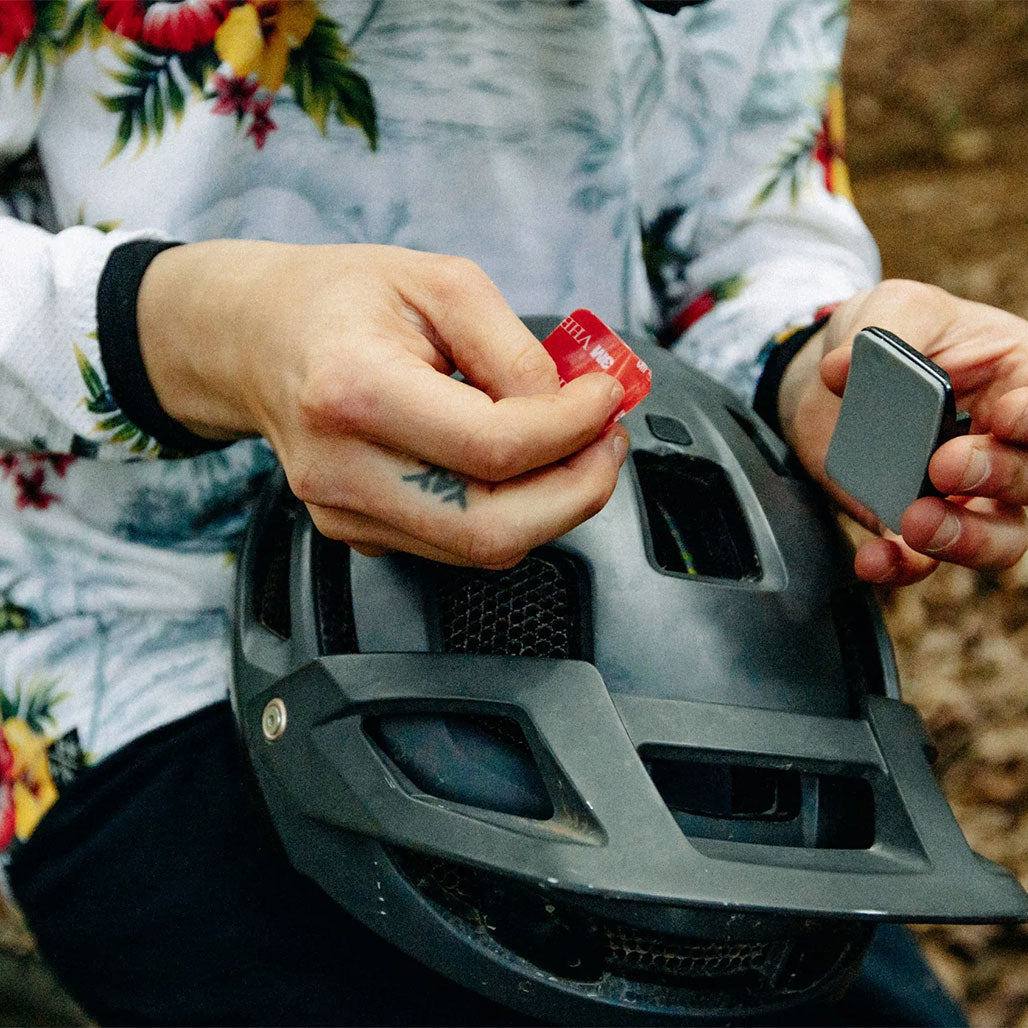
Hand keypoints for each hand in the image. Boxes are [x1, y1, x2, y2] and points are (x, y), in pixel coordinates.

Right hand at [137, 241, 628, 567]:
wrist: (260, 339)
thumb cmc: (341, 301)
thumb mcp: (441, 285)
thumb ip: (515, 350)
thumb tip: (573, 408)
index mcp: (354, 391)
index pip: (493, 448)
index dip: (572, 428)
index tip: (605, 397)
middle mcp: (342, 470)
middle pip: (493, 531)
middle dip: (578, 491)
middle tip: (608, 442)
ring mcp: (345, 514)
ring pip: (483, 548)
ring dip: (551, 504)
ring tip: (571, 444)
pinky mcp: (356, 534)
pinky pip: (458, 544)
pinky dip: (508, 510)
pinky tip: (516, 464)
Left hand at [779, 279, 1027, 585]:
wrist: (837, 380)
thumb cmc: (887, 336)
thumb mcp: (888, 309)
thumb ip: (881, 328)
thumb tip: (842, 370)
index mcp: (1020, 381)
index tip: (1010, 417)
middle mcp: (1007, 445)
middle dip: (1000, 476)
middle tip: (945, 465)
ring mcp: (968, 494)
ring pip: (1000, 536)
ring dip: (965, 538)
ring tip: (917, 523)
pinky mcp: (917, 524)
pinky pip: (924, 560)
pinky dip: (903, 566)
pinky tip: (876, 559)